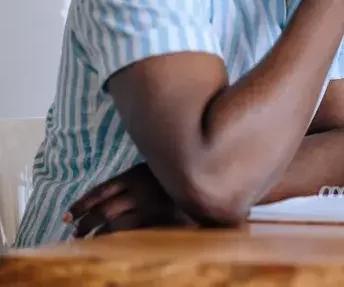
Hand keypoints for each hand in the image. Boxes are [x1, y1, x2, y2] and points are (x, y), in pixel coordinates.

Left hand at [64, 163, 191, 237]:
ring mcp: (151, 209)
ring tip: (86, 242)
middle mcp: (141, 192)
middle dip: (85, 223)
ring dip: (98, 235)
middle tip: (75, 232)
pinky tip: (107, 245)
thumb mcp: (152, 171)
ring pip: (115, 226)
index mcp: (136, 175)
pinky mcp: (160, 223)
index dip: (81, 205)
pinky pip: (131, 235)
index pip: (100, 192)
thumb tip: (100, 199)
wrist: (204, 186)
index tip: (67, 216)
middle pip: (104, 210)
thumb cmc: (174, 178)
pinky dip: (116, 241)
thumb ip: (131, 181)